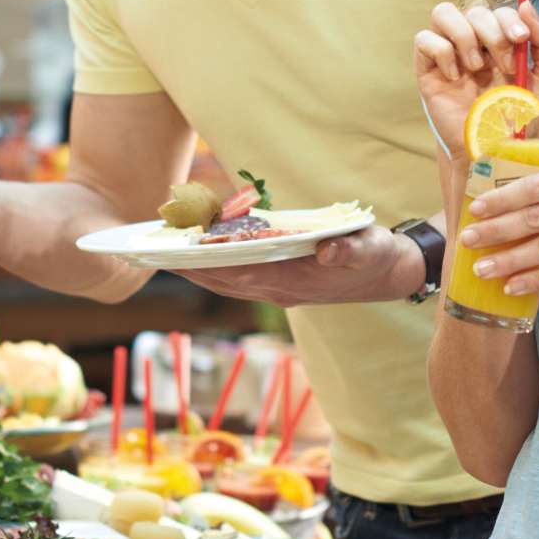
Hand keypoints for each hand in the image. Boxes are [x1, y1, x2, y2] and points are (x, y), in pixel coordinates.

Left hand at [173, 227, 423, 307]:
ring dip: (194, 272)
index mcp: (296, 281)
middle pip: (224, 281)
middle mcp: (280, 290)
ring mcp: (277, 290)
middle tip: (150, 254)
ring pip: (226, 283)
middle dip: (188, 269)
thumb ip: (349, 250)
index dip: (208, 265)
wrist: (388, 275)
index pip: (242, 273)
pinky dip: (212, 270)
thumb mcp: (370, 247)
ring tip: (161, 255)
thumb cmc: (377, 255)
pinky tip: (195, 256)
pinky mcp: (279, 284)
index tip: (178, 256)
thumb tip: (326, 251)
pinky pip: (236, 280)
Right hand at [415, 1, 538, 160]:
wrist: (497, 153)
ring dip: (464, 35)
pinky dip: (441, 52)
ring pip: (443, 12)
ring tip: (476, 68)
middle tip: (505, 65)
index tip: (521, 40)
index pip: (498, 10)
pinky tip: (455, 78)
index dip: (508, 18)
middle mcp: (474, 44)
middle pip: (474, 10)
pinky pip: (424, 39)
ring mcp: (449, 55)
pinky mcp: (428, 71)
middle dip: (492, 33)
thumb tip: (525, 5)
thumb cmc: (522, 118)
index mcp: (500, 42)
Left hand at [458, 160, 538, 295]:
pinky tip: (513, 286)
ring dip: (511, 261)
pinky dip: (537, 280)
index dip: (503, 197)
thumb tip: (507, 191)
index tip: (475, 208)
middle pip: (538, 218)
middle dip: (497, 230)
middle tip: (468, 240)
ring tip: (482, 269)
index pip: (538, 185)